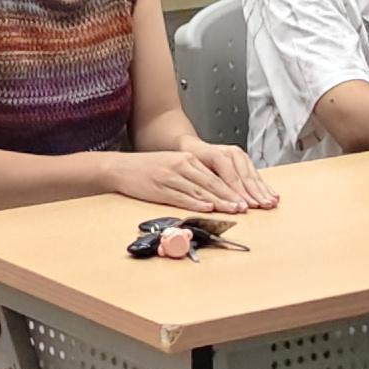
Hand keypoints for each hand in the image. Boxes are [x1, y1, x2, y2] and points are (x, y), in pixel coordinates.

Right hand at [112, 142, 271, 212]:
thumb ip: (193, 177)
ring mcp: (171, 176)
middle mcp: (182, 165)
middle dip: (231, 196)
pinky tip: (207, 207)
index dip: (232, 188)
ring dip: (219, 201)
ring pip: (200, 190)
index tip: (246, 198)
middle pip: (212, 183)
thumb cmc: (148, 169)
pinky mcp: (160, 187)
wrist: (121, 168)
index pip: (215, 176)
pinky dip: (196, 202)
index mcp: (187, 159)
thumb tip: (214, 193)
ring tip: (233, 209)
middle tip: (246, 206)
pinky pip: (181, 196)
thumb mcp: (173, 166)